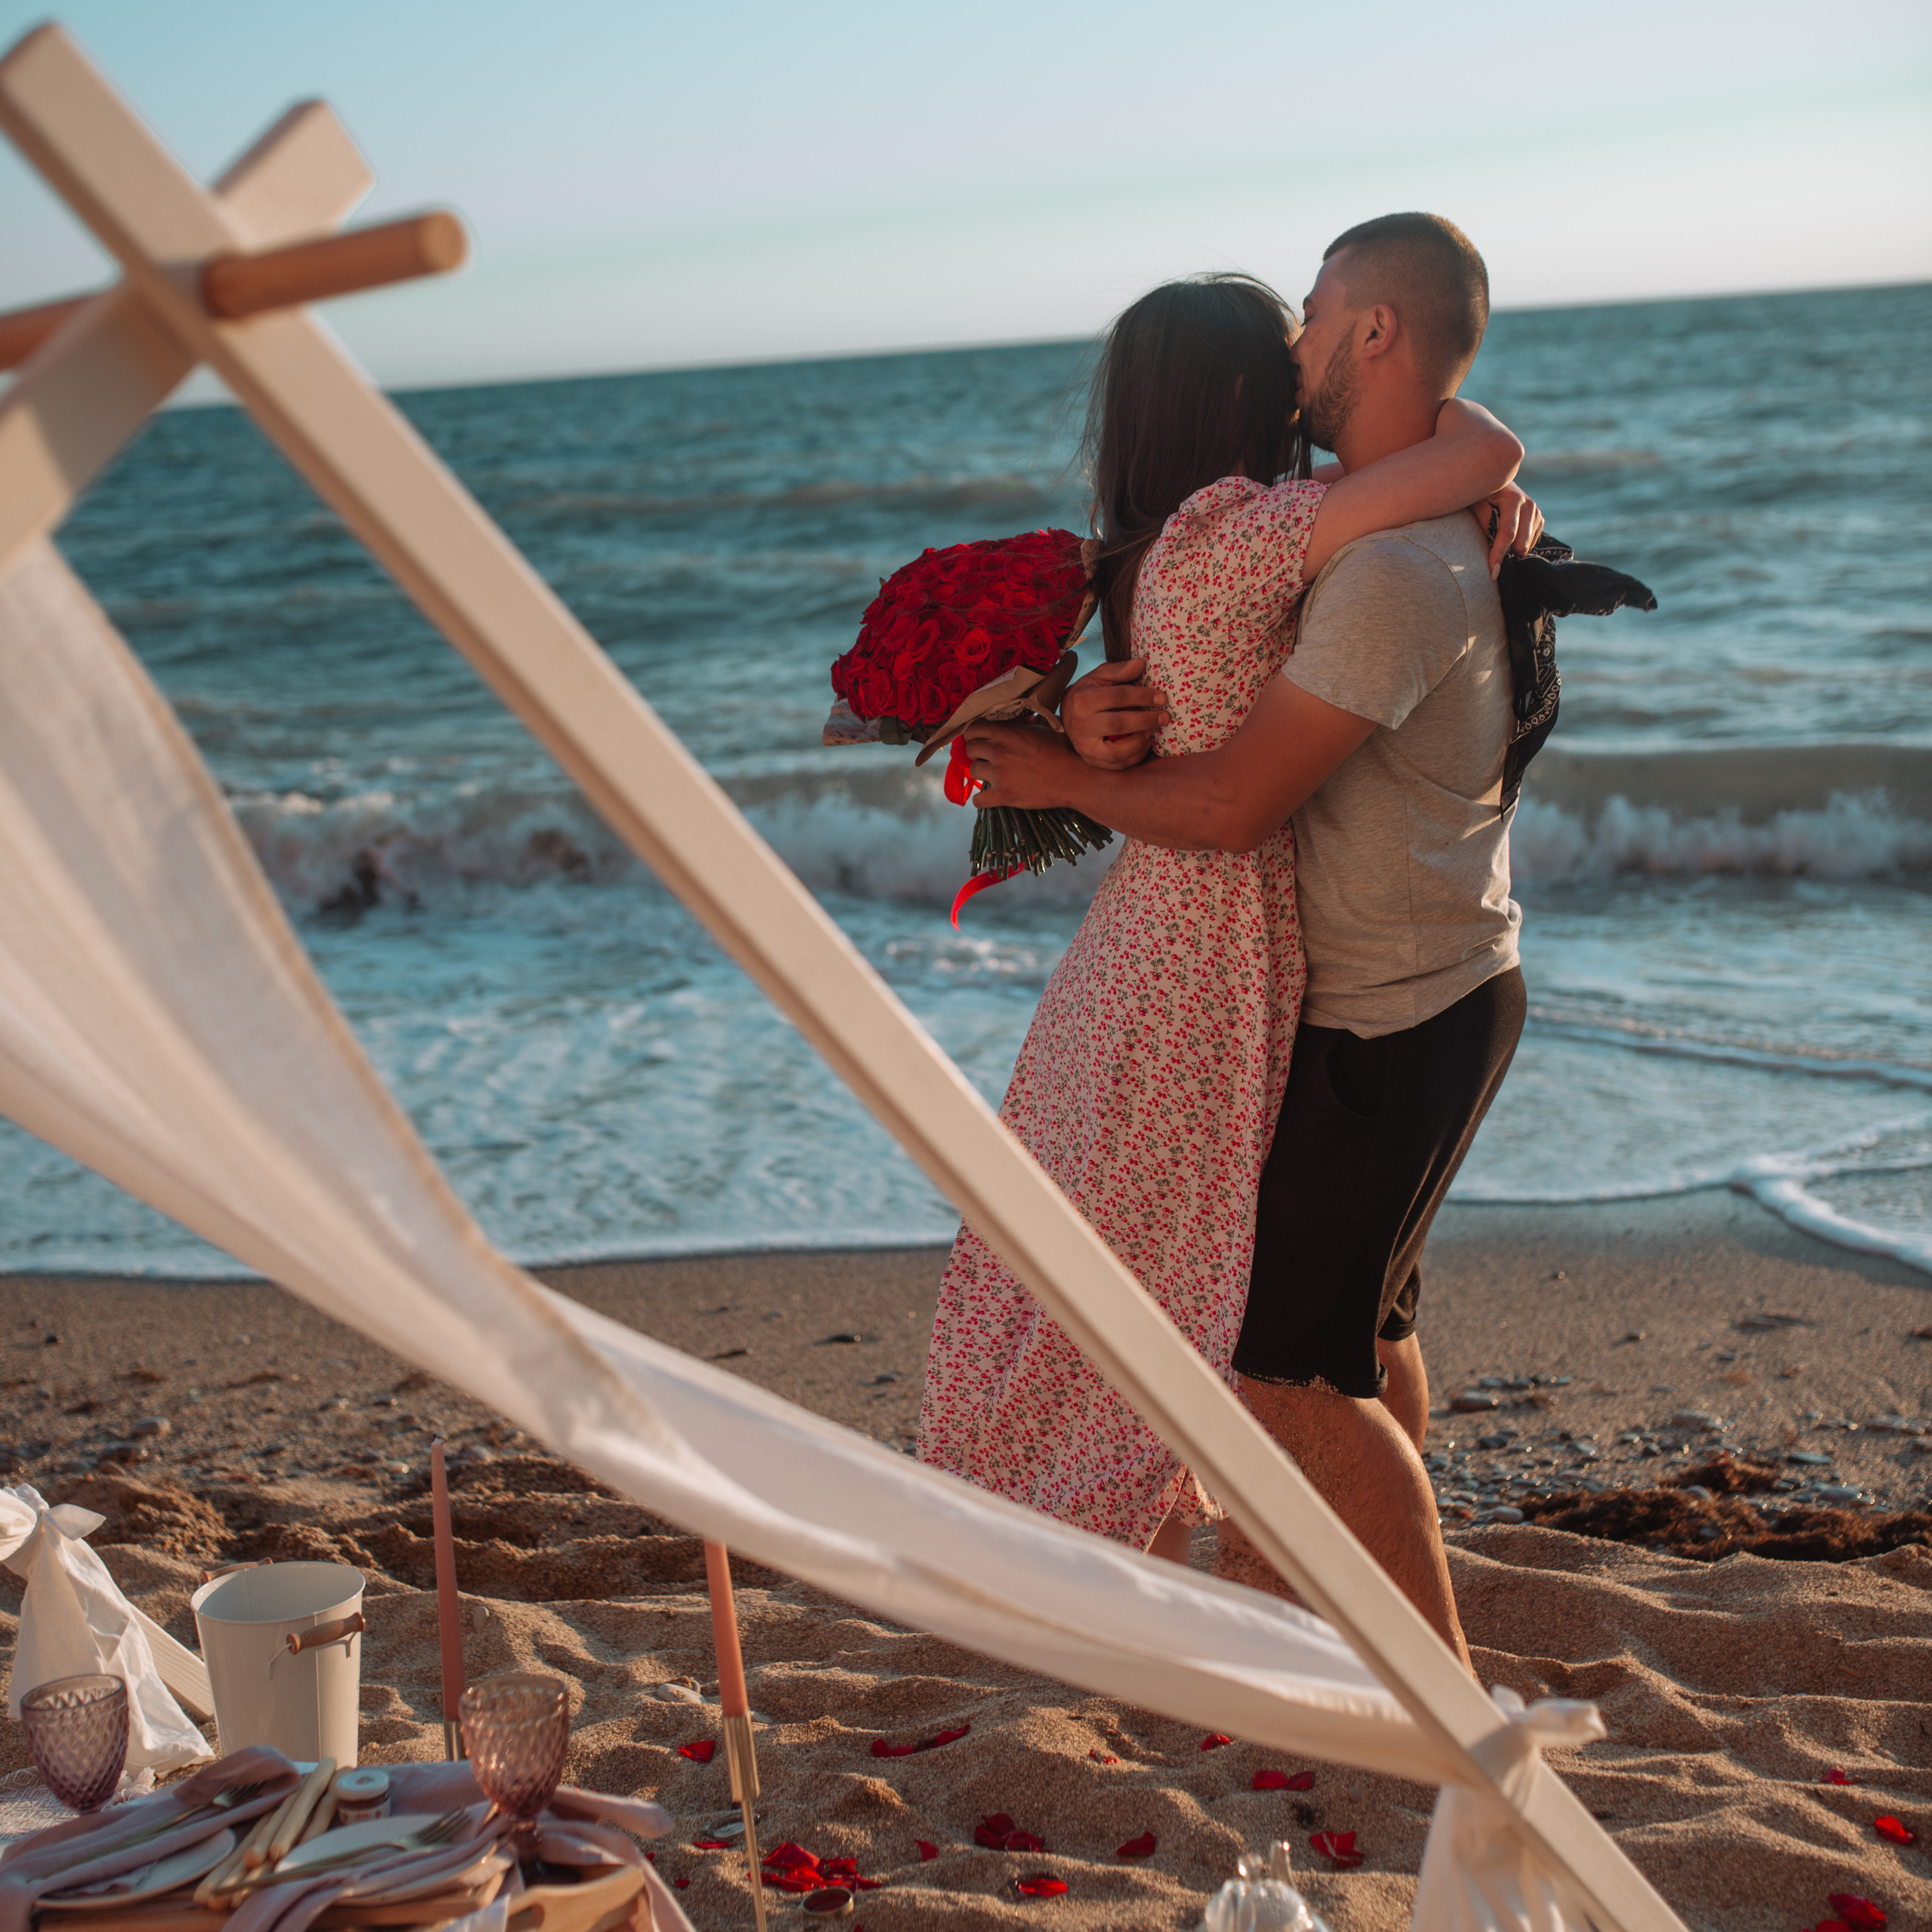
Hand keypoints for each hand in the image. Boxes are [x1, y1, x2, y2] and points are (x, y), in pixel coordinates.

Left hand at [963, 719, 1085, 811]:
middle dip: (977, 752)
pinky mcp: (1004, 795)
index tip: (979, 739)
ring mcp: (1000, 774)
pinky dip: (981, 799)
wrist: (1073, 777)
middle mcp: (999, 751)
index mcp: (1006, 733)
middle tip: (987, 757)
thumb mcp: (1041, 729)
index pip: (973, 728)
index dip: (974, 733)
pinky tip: (989, 795)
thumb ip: (1019, 725)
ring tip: (992, 774)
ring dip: (981, 772)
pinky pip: (978, 800)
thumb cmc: (1061, 750)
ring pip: (973, 771)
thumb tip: (1009, 721)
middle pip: (970, 749)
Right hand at [1061, 658, 1169, 769]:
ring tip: (1152, 732)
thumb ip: (1120, 670)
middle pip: (1119, 724)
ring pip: (1116, 752)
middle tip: (1164, 717)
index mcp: (1082, 699)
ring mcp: (1084, 746)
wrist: (1067, 715)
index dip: (1143, 697)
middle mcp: (1080, 725)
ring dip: (1140, 743)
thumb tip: (1141, 663)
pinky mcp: (1091, 760)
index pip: (1118, 697)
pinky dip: (1135, 756)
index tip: (1161, 698)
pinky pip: (1117, 765)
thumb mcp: (1100, 676)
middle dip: (1146, 720)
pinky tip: (1144, 743)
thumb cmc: (1088, 692)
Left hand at [1472, 481, 1543, 575]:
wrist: (1494, 480)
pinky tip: (1508, 537)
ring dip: (1511, 549)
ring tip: (1498, 537)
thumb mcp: (1476, 503)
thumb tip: (1493, 543)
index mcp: (1514, 500)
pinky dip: (1518, 545)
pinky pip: (1531, 543)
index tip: (1493, 573)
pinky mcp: (1539, 519)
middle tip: (1490, 549)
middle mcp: (1529, 505)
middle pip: (1521, 544)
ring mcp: (1537, 512)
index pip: (1507, 533)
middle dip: (1506, 553)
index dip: (1499, 555)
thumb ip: (1484, 521)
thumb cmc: (1480, 494)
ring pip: (1527, 546)